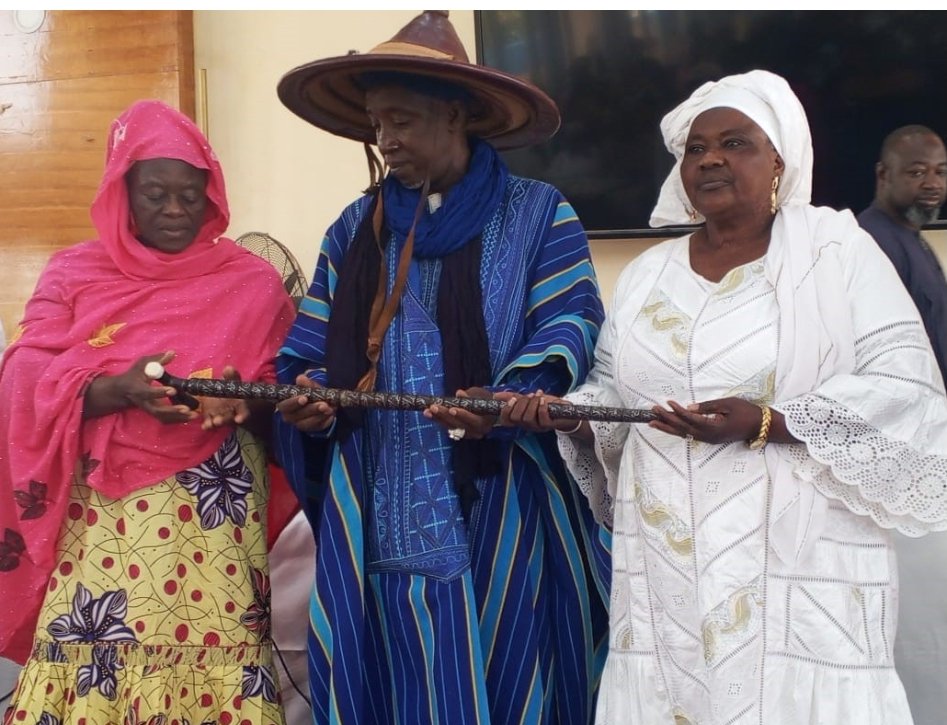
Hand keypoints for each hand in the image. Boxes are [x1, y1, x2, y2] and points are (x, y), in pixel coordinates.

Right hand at [83, 351, 198, 423]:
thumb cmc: (134, 375)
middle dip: (172, 410)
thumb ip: (158, 359)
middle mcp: (143, 402)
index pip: (148, 392)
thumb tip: (172, 353)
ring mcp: (149, 410)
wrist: (123, 391)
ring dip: (179, 418)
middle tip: (186, 408)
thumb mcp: (143, 364)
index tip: (173, 390)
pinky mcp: (154, 414)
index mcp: (138, 389)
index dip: (160, 392)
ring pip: (163, 417)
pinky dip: (178, 420)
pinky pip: (166, 420)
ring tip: (194, 414)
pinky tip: (191, 416)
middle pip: (157, 410)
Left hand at [198, 366, 250, 429]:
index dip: (242, 416)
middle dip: (224, 420)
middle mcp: (232, 413)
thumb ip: (231, 376)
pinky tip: (203, 426)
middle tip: (218, 421)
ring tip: (209, 424)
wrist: (223, 393)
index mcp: (240, 405)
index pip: (243, 412)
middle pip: (229, 418)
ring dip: (214, 423)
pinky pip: (209, 422)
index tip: (239, 419)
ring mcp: (221, 416)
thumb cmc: (231, 387)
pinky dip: (207, 425)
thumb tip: (228, 368)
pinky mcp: (211, 417)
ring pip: (219, 422)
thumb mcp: (233, 381)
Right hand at [276, 374, 336, 432]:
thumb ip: (306, 383)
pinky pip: (317, 426)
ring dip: (319, 415)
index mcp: (285, 404)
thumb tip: (301, 378)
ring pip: (307, 423)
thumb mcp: (310, 386)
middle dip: (311, 409)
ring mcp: (300, 424)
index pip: (284, 405)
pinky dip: (324, 420)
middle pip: (297, 415)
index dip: (293, 402)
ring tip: (329, 408)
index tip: (304, 398)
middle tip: (323, 404)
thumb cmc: (311, 394)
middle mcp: (290, 416)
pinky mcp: (311, 429)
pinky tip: (330, 414)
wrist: (323, 403)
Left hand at [423, 387, 495, 439]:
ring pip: (451, 427)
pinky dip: (437, 420)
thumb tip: (459, 394)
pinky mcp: (458, 433)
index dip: (463, 415)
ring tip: (427, 411)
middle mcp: (476, 432)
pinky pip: (447, 427)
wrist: (487, 411)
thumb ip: (471, 395)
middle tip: (434, 407)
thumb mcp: (480, 394)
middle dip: (445, 416)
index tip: (452, 409)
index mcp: (485, 422)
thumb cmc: (484, 400)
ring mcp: (466, 434)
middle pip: (459, 425)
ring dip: (438, 418)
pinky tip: (428, 414)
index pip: (474, 420)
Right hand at [494, 389, 568, 432]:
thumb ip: (513, 397)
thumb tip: (496, 395)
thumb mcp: (528, 399)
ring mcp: (538, 426)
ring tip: (538, 396)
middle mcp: (527, 425)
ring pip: (527, 418)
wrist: (565, 410)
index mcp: (520, 419)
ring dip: (532, 403)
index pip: (506, 421)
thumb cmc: (545, 404)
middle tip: (529, 396)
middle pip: (516, 418)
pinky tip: (543, 400)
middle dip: (521, 403)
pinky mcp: (549, 425)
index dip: (506, 411)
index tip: (512, 399)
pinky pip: (541, 418)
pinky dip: (541, 407)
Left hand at [649, 397, 761, 443]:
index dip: (677, 411)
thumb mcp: (728, 404)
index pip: (690, 419)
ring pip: (683, 434)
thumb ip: (707, 407)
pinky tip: (668, 427)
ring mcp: (708, 439)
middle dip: (666, 420)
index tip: (667, 402)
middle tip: (652, 412)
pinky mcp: (709, 439)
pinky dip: (677, 430)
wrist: (760, 426)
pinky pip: (689, 435)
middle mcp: (708, 436)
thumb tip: (688, 408)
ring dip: (667, 428)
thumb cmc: (746, 412)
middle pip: (682, 428)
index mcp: (713, 427)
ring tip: (652, 423)